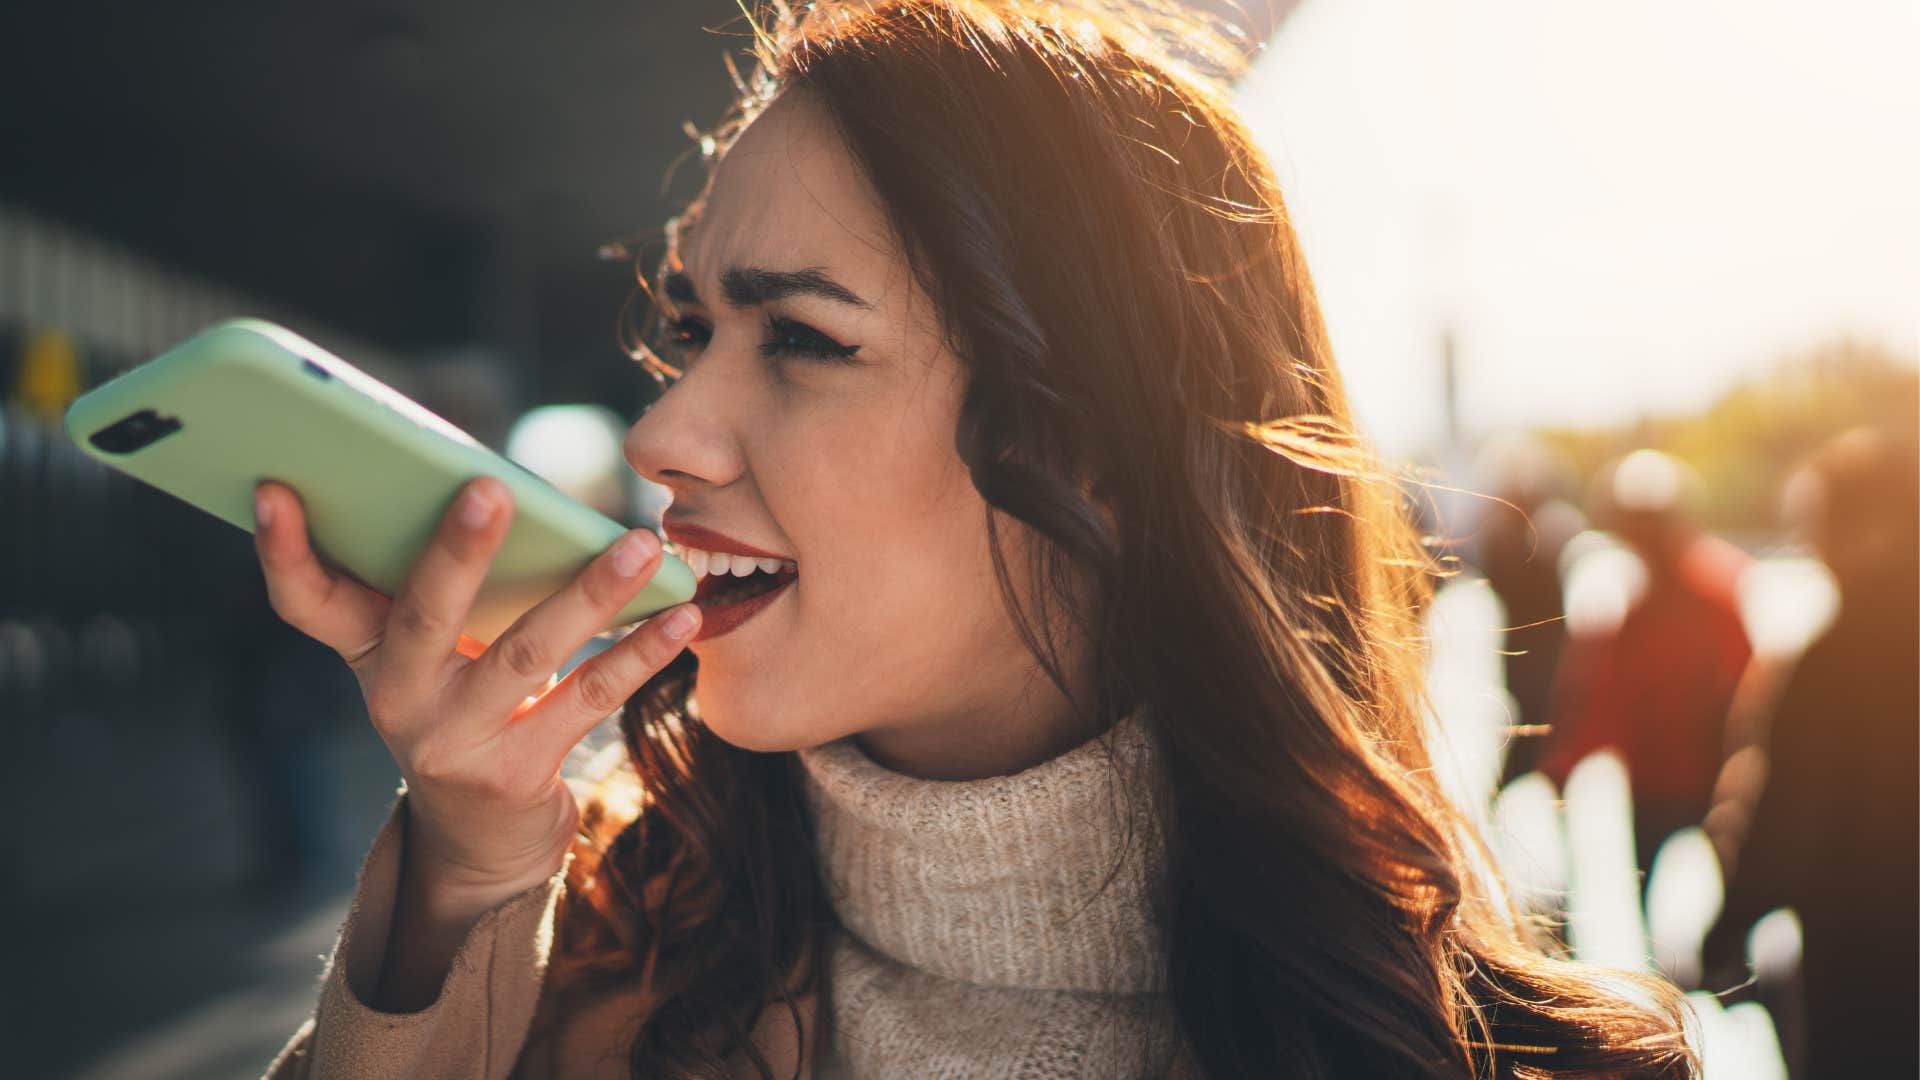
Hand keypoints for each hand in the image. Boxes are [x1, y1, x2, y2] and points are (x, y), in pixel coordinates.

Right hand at [251, 476, 699, 893]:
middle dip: (455, 551)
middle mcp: (397, 698)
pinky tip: (683, 617)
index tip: (274, 488)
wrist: (480, 840)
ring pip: (525, 654)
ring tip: (641, 544)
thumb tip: (501, 485)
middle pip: (422, 615)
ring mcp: (455, 741)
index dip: (283, 549)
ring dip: (590, 594)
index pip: (305, 599)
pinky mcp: (517, 772)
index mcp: (366, 652)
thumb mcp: (432, 654)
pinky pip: (587, 700)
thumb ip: (444, 585)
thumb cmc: (464, 706)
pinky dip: (640, 655)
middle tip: (491, 488)